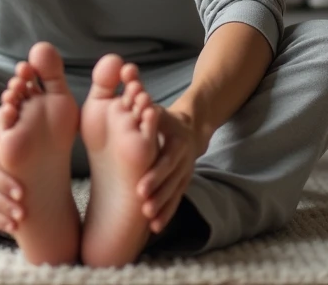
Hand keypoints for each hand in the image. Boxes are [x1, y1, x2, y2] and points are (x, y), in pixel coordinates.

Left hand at [136, 106, 208, 233]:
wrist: (191, 127)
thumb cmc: (165, 118)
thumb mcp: (159, 111)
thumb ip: (148, 110)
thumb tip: (137, 101)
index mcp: (178, 141)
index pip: (167, 161)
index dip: (155, 175)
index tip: (140, 189)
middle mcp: (185, 159)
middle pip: (171, 180)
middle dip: (158, 195)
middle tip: (143, 208)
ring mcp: (186, 172)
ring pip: (175, 192)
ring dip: (163, 207)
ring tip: (149, 221)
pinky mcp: (184, 182)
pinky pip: (177, 199)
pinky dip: (168, 213)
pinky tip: (156, 227)